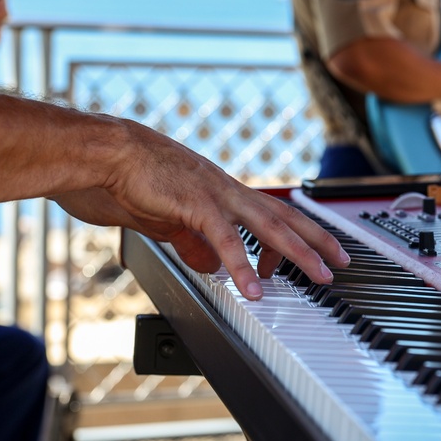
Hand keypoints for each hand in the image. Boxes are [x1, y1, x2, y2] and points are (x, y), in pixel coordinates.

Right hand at [53, 121, 350, 300]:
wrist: (100, 151)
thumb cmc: (124, 178)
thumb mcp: (164, 219)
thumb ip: (190, 241)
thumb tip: (211, 265)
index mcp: (218, 191)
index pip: (267, 211)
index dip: (291, 234)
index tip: (309, 254)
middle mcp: (223, 189)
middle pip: (282, 214)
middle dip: (315, 238)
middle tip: (340, 260)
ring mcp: (213, 193)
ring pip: (268, 224)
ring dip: (298, 251)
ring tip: (320, 275)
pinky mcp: (193, 203)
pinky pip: (225, 239)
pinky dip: (242, 265)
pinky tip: (253, 289)